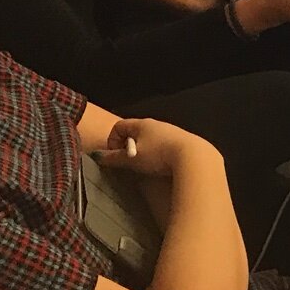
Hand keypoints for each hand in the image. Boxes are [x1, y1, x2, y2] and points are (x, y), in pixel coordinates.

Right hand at [96, 116, 216, 177]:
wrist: (193, 157)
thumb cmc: (158, 155)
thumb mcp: (132, 159)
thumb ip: (114, 158)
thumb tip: (97, 156)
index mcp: (142, 124)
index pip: (119, 126)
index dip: (112, 140)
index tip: (115, 155)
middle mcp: (156, 124)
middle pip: (135, 132)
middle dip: (128, 147)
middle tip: (129, 162)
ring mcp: (170, 131)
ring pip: (150, 139)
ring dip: (144, 151)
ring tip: (145, 166)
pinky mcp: (181, 141)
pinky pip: (163, 145)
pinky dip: (157, 154)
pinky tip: (161, 165)